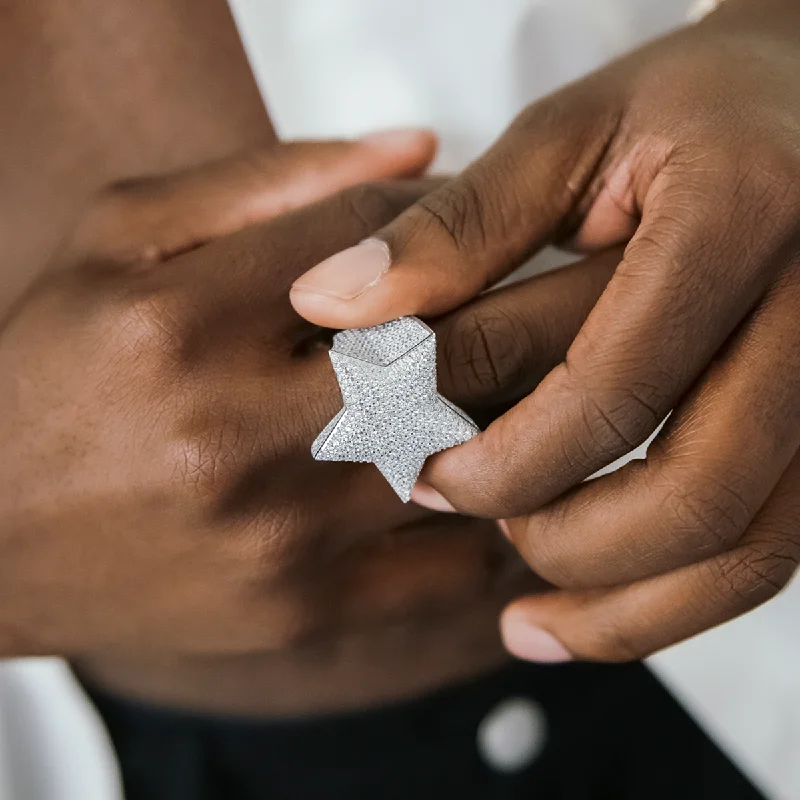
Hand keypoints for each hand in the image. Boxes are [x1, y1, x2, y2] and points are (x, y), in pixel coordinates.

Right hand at [0, 139, 526, 656]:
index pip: (379, 239)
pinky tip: (454, 480)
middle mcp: (231, 434)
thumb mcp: (120, 239)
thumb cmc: (56, 374)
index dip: (439, 220)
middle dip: (494, 315)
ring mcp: (276, 537)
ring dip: (501, 410)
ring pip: (467, 454)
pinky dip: (480, 515)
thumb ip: (270, 178)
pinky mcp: (302, 612)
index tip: (450, 231)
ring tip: (479, 388)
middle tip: (502, 308)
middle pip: (443, 348)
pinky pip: (454, 563)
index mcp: (179, 321)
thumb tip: (420, 147)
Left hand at [289, 0, 799, 661]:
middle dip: (561, 538)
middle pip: (693, 495)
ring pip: (750, 552)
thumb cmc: (686, 111)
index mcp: (742, 219)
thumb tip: (326, 303)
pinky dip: (682, 602)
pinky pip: (773, 552)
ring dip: (626, 608)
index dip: (501, 456)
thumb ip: (455, 227)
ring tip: (525, 618)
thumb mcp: (569, 135)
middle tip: (467, 516)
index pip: (610, 389)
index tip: (420, 469)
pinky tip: (598, 610)